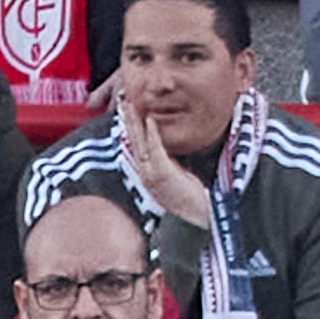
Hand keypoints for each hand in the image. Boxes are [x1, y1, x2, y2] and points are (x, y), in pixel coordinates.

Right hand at [115, 101, 213, 230]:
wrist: (197, 218)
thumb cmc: (190, 200)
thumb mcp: (176, 176)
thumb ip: (169, 163)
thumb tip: (168, 150)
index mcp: (147, 172)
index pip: (135, 144)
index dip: (130, 126)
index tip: (126, 109)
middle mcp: (146, 173)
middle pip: (133, 140)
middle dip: (127, 119)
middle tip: (122, 100)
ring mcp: (152, 174)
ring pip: (140, 142)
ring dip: (135, 121)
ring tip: (130, 104)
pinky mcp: (163, 174)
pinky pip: (156, 149)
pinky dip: (152, 133)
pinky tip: (150, 119)